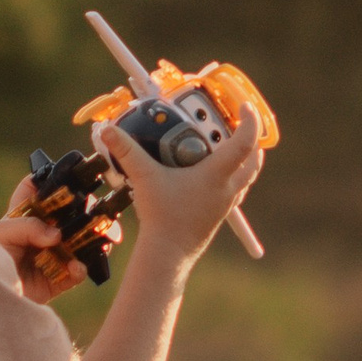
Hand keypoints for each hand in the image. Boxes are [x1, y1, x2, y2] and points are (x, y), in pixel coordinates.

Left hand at [0, 179, 121, 305]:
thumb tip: (57, 235)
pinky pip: (76, 272)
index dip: (50, 179)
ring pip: (82, 242)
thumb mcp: (1, 234)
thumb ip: (27, 227)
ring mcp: (52, 256)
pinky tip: (77, 267)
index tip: (69, 177)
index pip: (36, 190)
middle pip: (70, 214)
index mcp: (22, 216)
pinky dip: (80, 268)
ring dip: (95, 238)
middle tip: (97, 210)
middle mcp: (40, 233)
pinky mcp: (57, 279)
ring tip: (105, 237)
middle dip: (87, 210)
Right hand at [98, 113, 263, 271]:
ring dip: (245, 160)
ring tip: (231, 146)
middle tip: (240, 125)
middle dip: (253, 140)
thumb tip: (107, 129)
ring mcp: (225, 204)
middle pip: (253, 161)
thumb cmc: (161, 218)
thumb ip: (125, 151)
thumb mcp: (144, 178)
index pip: (244, 143)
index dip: (249, 122)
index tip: (246, 107)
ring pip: (247, 177)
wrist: (169, 253)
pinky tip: (215, 175)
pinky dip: (233, 177)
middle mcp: (226, 189)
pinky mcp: (219, 214)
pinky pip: (235, 191)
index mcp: (216, 175)